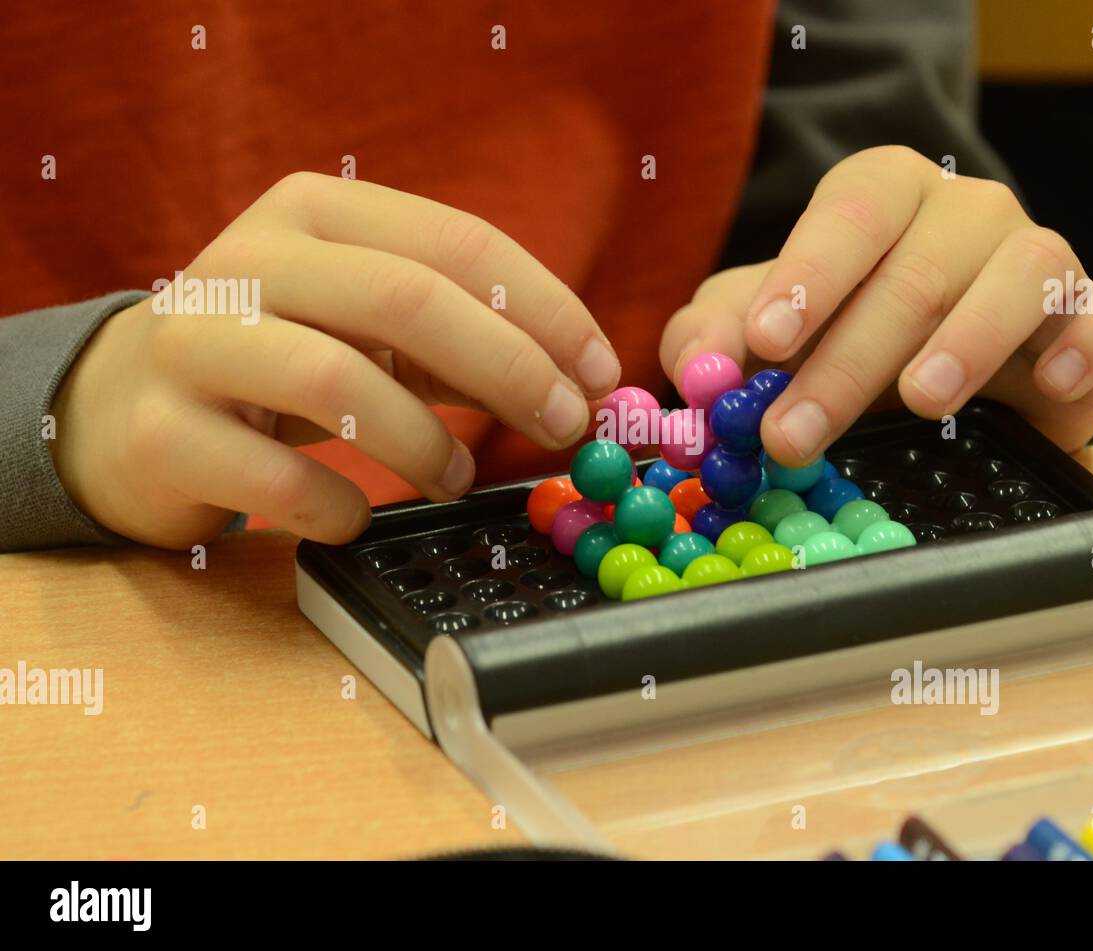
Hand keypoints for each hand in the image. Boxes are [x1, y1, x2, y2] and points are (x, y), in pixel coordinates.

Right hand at [51, 172, 619, 548]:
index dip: (545, 309)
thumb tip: (578, 384)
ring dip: (427, 444)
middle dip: (510, 369)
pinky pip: (276, 479)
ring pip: (340, 381)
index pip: (456, 243)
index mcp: (315, 212)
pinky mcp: (163, 433)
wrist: (123, 408)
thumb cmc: (279, 362)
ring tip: (457, 479)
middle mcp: (249, 259)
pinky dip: (340, 506)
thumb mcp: (368, 329)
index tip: (600, 372)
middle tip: (566, 426)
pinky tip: (358, 515)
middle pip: (406, 299)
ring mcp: (195, 341)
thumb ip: (460, 343)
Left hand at [661, 146, 1092, 461]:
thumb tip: (701, 372)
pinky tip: (1057, 382)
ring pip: (1022, 274)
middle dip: (847, 359)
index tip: (765, 341)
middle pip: (918, 268)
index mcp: (884, 198)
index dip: (807, 274)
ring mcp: (1042, 257)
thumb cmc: (843, 345)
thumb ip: (717, 340)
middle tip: (794, 433)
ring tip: (919, 399)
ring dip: (967, 341)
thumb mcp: (763, 338)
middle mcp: (967, 214)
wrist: (941, 385)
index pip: (851, 212)